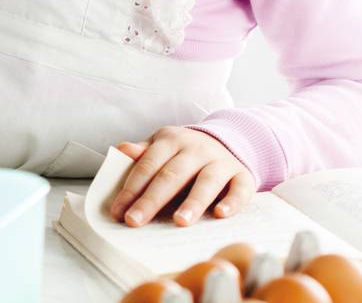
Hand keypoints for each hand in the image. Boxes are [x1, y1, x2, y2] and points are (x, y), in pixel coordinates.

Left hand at [109, 128, 255, 227]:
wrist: (228, 141)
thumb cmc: (185, 152)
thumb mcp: (162, 145)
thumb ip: (143, 152)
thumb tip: (122, 150)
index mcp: (171, 140)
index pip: (148, 165)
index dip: (132, 189)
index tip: (118, 212)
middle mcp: (196, 149)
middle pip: (172, 175)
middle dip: (152, 200)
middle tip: (135, 221)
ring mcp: (221, 161)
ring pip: (207, 182)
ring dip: (193, 202)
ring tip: (179, 222)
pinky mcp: (243, 176)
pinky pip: (240, 190)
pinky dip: (232, 202)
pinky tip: (220, 214)